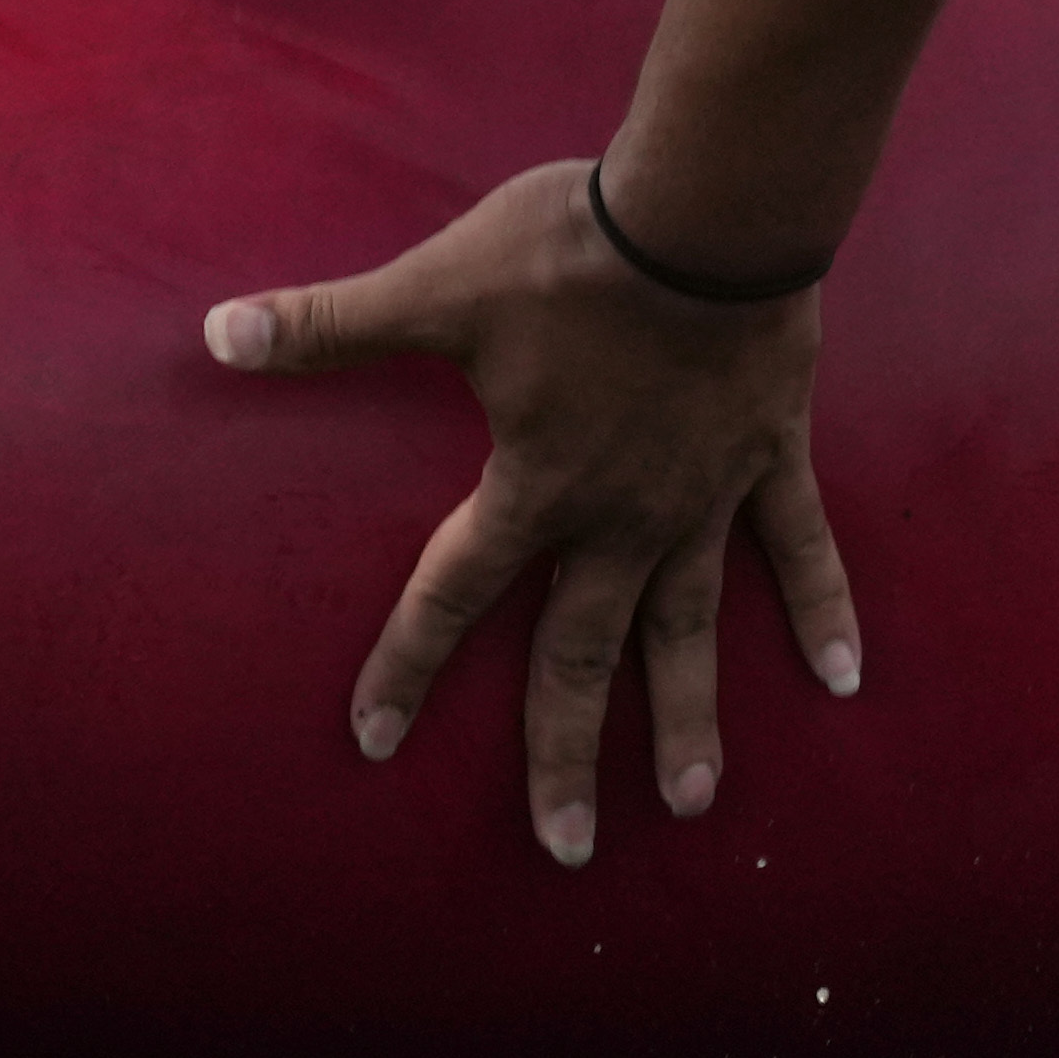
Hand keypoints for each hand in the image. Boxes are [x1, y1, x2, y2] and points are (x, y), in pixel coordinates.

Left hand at [203, 161, 860, 864]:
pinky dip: (821, 609)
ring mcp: (701, 495)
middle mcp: (619, 516)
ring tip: (687, 803)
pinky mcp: (768, 453)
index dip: (404, 665)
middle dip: (563, 756)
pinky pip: (797, 548)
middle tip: (561, 848)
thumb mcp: (439, 286)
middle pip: (579, 657)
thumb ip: (333, 323)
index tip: (371, 742)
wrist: (707, 209)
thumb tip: (218, 335)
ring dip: (687, 719)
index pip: (451, 594)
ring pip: (689, 630)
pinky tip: (841, 678)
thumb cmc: (569, 250)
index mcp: (535, 487)